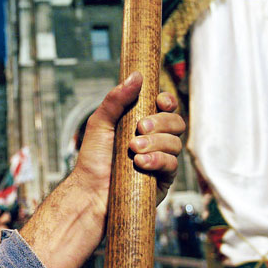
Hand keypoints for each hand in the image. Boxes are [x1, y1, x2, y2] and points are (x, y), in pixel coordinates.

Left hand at [20, 72, 184, 267]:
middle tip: (139, 128)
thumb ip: (117, 99)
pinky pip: (172, 165)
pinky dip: (157, 160)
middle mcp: (155, 140)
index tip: (160, 101)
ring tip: (133, 149)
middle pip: (176, 122)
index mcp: (142, 123)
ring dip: (155, 143)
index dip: (167, 102)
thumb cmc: (94, 158)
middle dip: (160, 123)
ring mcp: (161, 159)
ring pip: (175, 143)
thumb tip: (136, 75)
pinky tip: (140, 163)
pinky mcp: (164, 179)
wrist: (91, 191)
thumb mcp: (100, 123)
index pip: (166, 107)